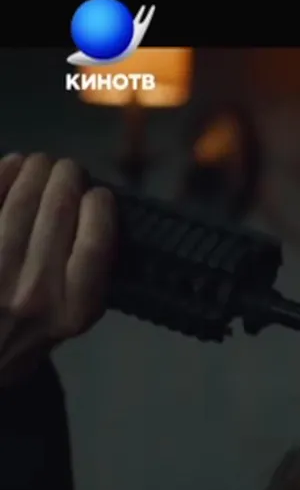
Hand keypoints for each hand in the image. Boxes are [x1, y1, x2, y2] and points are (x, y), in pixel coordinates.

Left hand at [0, 154, 114, 386]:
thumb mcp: (77, 313)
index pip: (95, 244)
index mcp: (74, 309)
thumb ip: (93, 269)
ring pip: (20, 205)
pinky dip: (1, 176)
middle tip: (69, 169)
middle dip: (67, 178)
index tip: (100, 194)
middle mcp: (34, 294)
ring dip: (34, 171)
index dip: (100, 207)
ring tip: (41, 162)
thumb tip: (93, 205)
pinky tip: (12, 164)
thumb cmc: (34, 327)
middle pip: (57, 215)